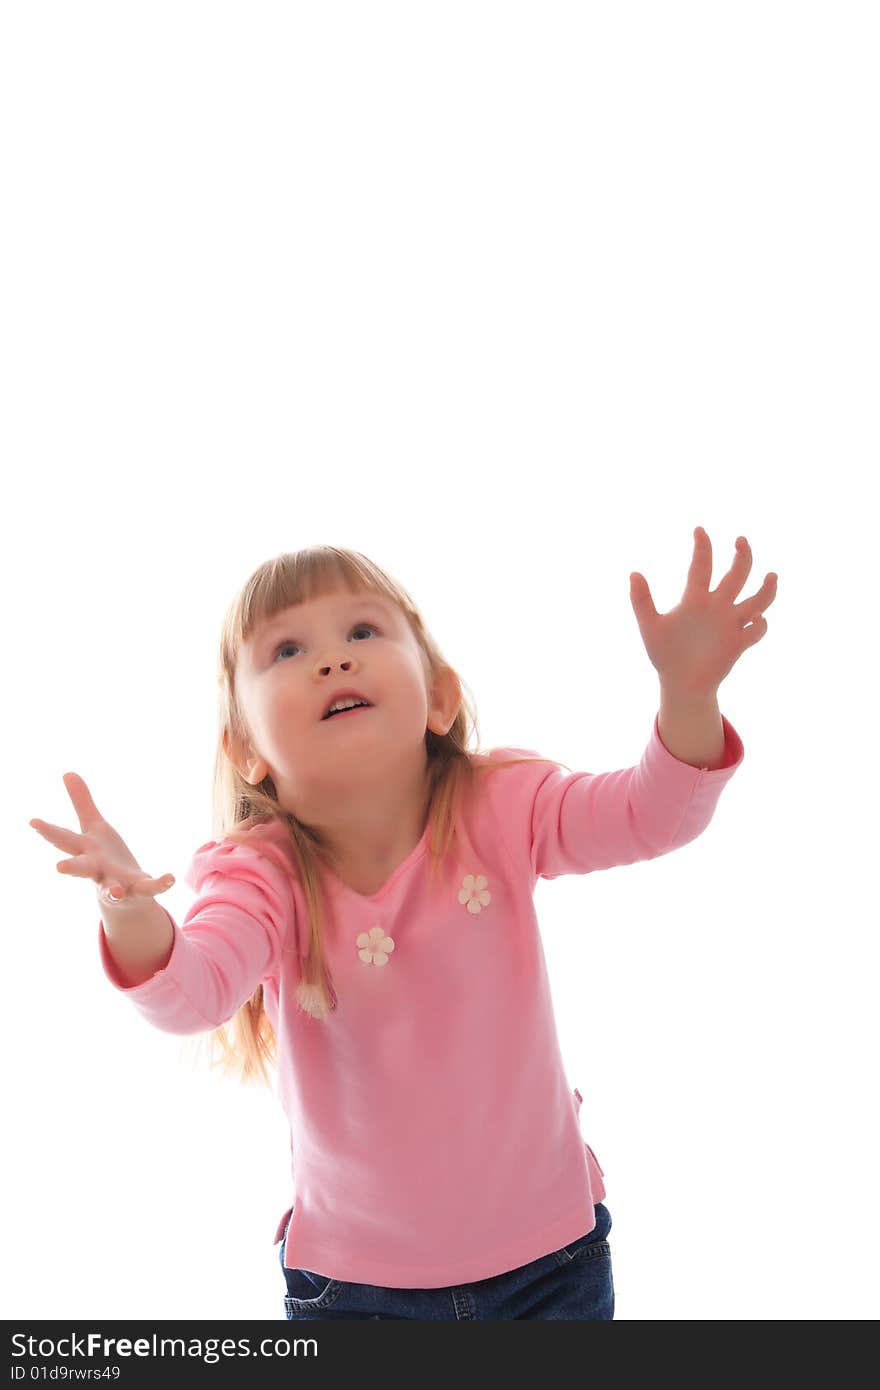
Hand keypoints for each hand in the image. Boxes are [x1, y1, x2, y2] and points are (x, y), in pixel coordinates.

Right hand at [29, 772, 174, 905]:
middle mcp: (97, 870)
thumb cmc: (103, 857)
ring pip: (112, 890)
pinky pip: (149, 888)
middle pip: (82, 869)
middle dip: (72, 868)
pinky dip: (159, 884)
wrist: (123, 895)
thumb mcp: (94, 827)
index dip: (48, 830)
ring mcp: (117, 884)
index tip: (33, 821)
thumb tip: (67, 772)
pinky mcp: (138, 890)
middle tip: (59, 867)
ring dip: (113, 891)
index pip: (64, 839)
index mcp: (86, 851)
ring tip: (117, 892)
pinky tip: (170, 878)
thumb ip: (82, 802)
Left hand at [629, 527, 777, 698]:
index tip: (699, 530)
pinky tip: (756, 619)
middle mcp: (716, 607)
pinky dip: (759, 624)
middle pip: (736, 575)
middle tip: (740, 540)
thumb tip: (633, 573)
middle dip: (741, 556)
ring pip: (756, 600)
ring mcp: (730, 624)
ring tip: (771, 575)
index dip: (702, 548)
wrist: (679, 684)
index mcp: (695, 599)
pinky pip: (756, 630)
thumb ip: (641, 600)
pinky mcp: (739, 643)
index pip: (701, 567)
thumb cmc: (664, 654)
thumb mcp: (649, 626)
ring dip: (766, 588)